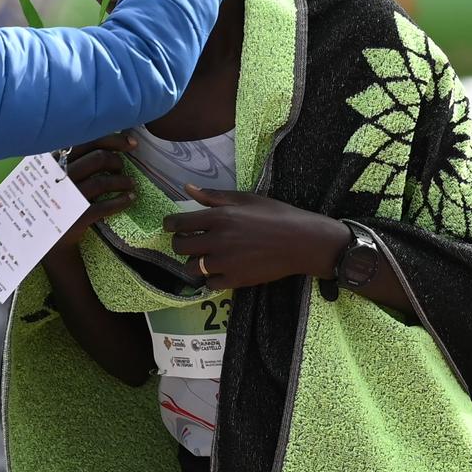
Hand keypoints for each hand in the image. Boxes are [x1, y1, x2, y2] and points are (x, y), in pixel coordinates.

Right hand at [57, 134, 139, 247]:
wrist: (43, 239)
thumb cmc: (51, 202)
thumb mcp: (51, 176)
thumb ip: (71, 158)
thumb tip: (107, 142)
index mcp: (52, 162)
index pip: (86, 141)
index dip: (113, 139)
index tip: (131, 142)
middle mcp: (58, 177)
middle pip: (98, 158)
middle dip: (117, 161)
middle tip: (122, 168)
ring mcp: (67, 198)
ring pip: (103, 181)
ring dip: (123, 181)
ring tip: (130, 184)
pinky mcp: (76, 218)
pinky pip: (105, 206)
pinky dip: (122, 201)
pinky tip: (130, 199)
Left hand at [163, 187, 348, 291]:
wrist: (301, 241)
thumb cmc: (276, 215)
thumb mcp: (245, 199)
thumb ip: (213, 196)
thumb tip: (187, 188)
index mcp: (219, 217)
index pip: (178, 223)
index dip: (170, 225)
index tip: (171, 227)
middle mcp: (217, 240)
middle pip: (180, 247)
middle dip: (180, 244)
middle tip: (190, 241)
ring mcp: (224, 263)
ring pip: (191, 268)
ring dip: (194, 262)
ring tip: (206, 257)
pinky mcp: (235, 280)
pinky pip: (209, 283)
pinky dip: (211, 278)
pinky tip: (221, 270)